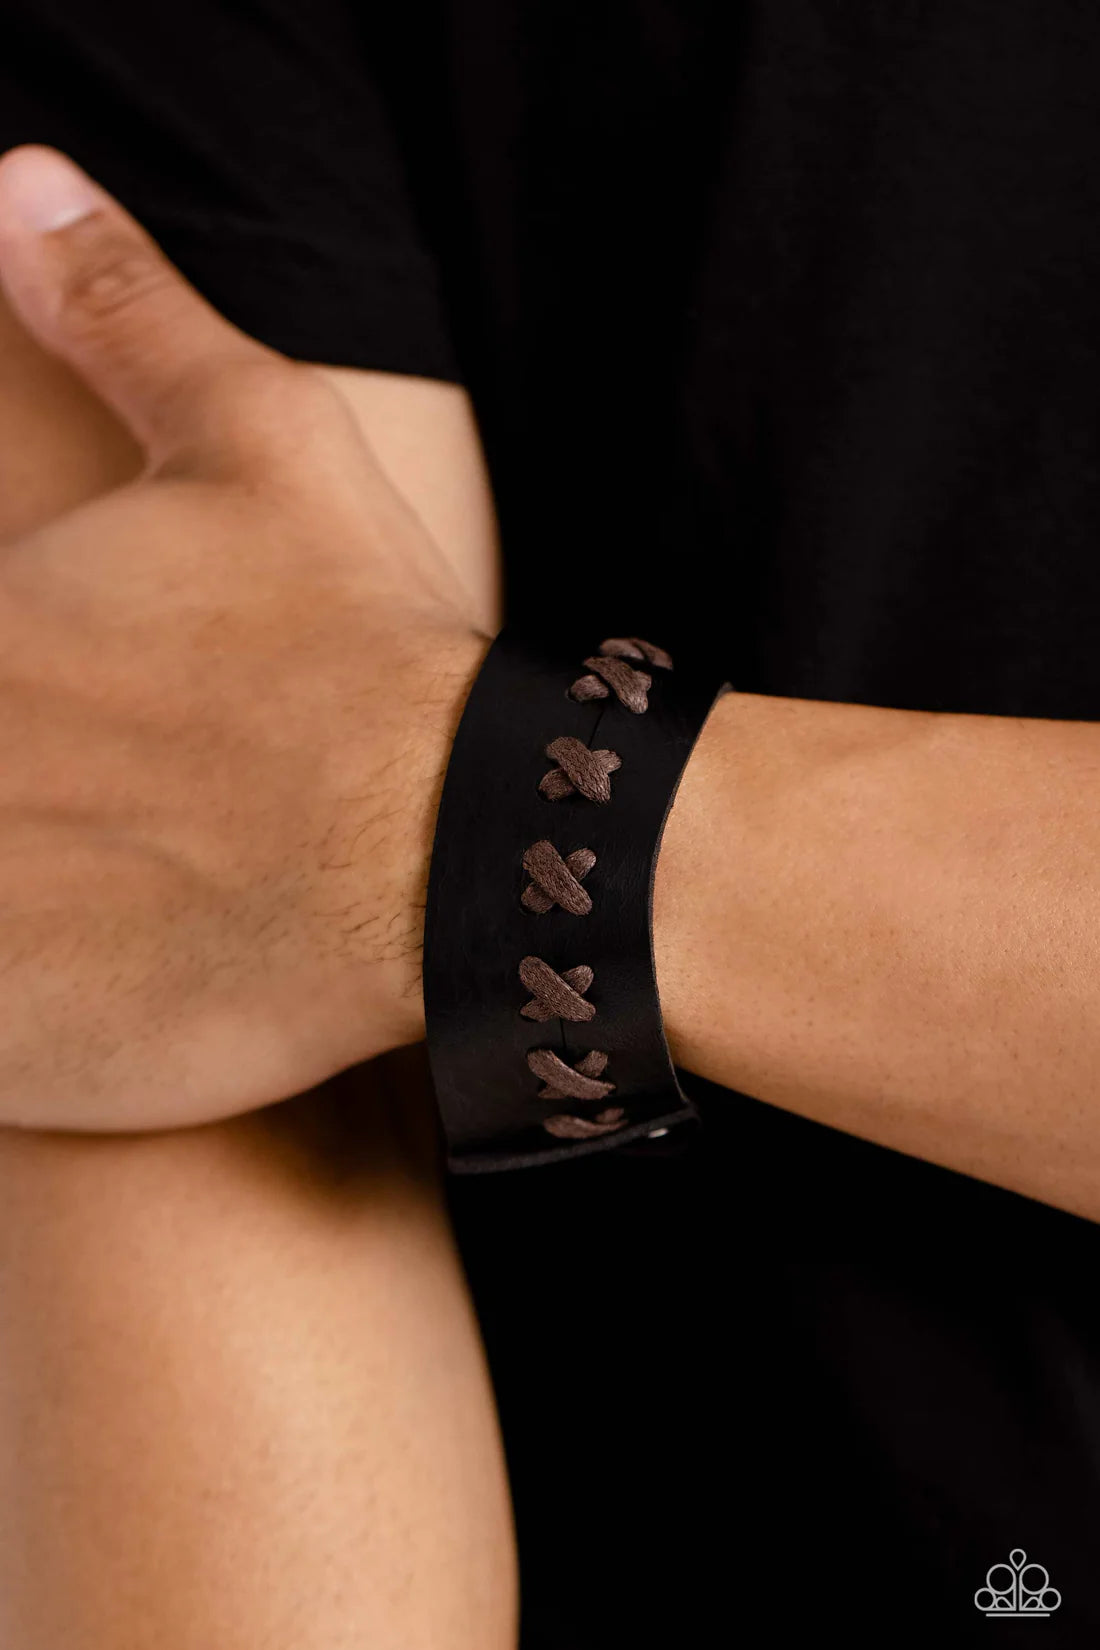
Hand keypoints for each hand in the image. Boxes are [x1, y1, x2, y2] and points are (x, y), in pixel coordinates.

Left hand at [0, 146, 485, 1130]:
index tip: (82, 725)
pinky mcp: (15, 1031)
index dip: (21, 701)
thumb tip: (21, 179)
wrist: (451, 842)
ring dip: (29, 874)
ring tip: (137, 877)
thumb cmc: (360, 643)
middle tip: (125, 798)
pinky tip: (120, 964)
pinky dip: (27, 1012)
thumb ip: (122, 312)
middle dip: (29, 778)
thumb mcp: (255, 443)